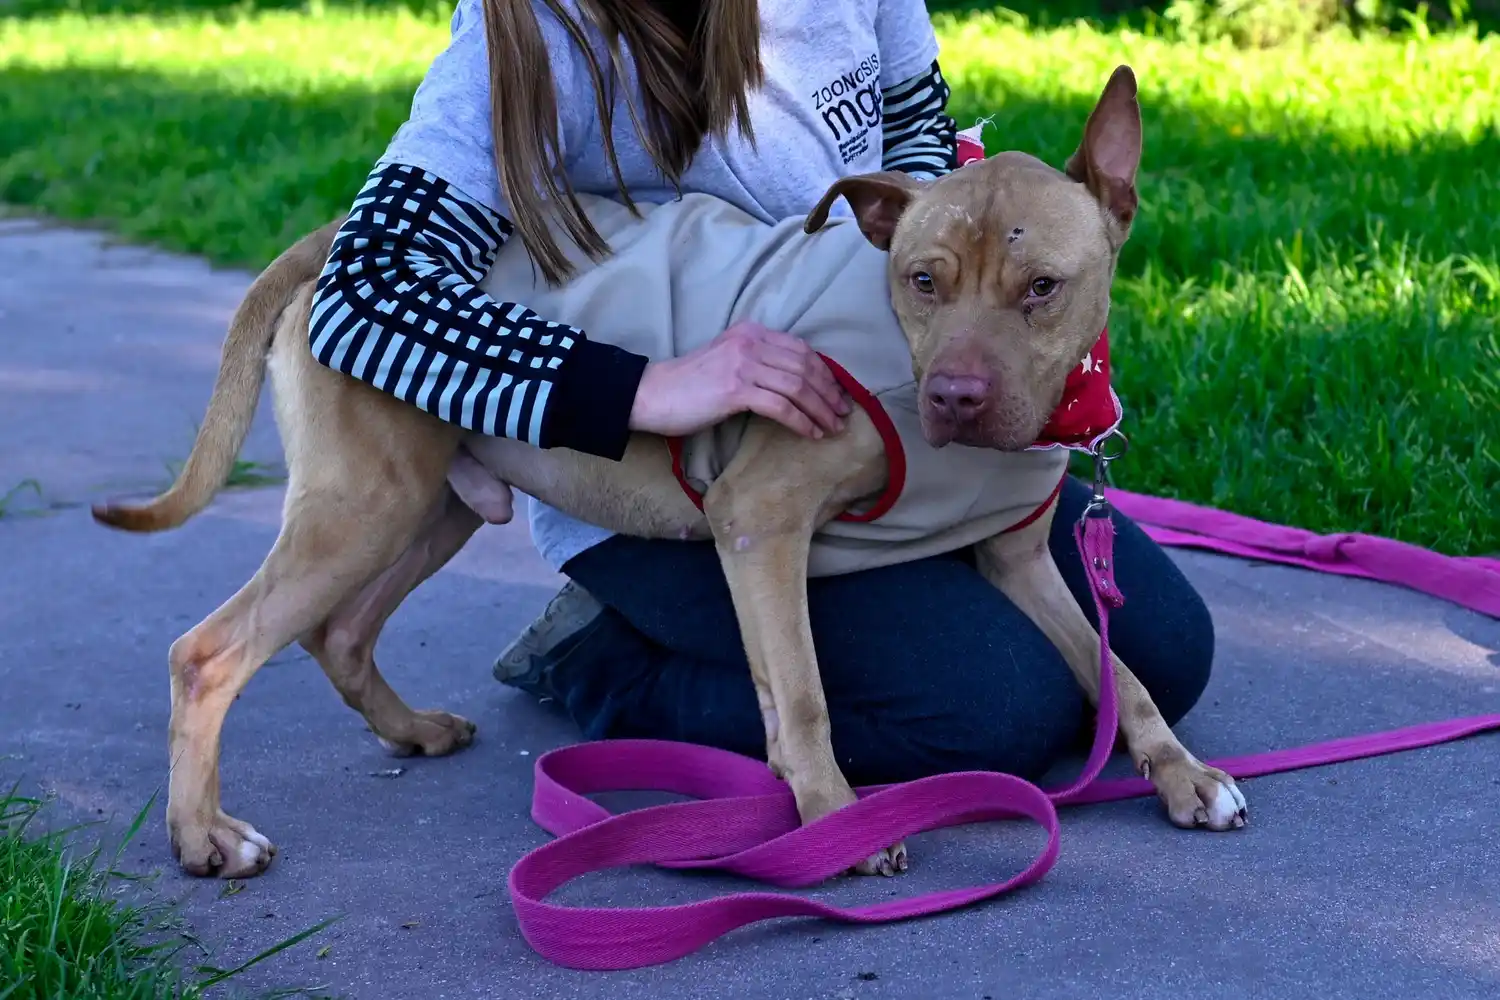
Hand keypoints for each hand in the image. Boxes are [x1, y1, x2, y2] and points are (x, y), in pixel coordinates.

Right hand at [627, 321, 852, 438]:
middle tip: (843, 414)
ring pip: (797, 387)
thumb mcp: (727, 359)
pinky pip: (781, 407)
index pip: (801, 350)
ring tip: (832, 428)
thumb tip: (795, 382)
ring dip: (820, 410)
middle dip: (829, 393)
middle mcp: (750, 342)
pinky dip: (801, 421)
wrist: (653, 393)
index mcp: (751, 332)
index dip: (825, 373)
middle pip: (804, 367)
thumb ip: (757, 361)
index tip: (837, 394)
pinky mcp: (735, 390)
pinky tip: (811, 433)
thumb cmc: (689, 384)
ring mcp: (742, 365)